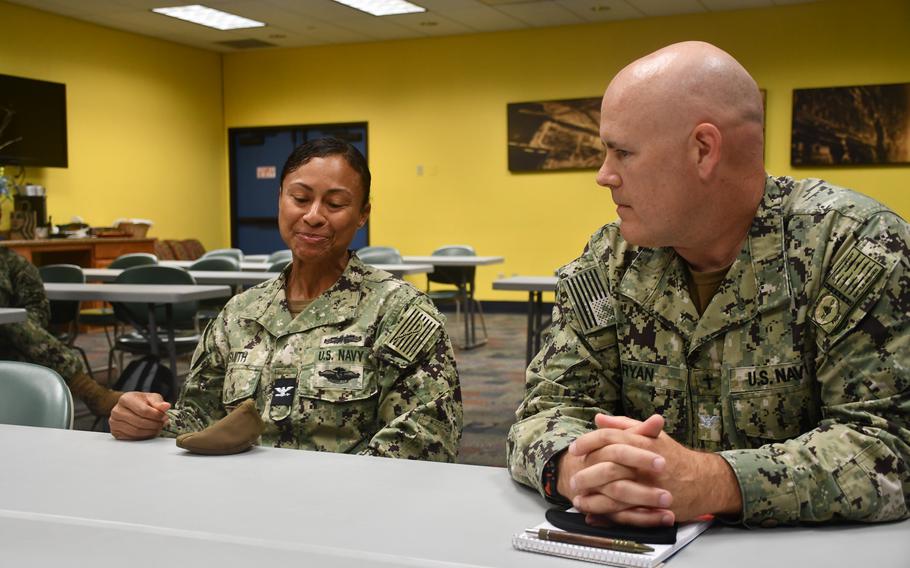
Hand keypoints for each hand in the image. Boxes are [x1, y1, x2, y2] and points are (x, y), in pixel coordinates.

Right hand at [109, 392, 170, 439]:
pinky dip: (143, 437)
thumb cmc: (142, 402)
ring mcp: (114, 422)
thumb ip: (159, 403)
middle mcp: (116, 411)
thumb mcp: (152, 398)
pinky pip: (132, 438)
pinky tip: (149, 432)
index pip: (143, 411)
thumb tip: (166, 406)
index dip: (156, 416)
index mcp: (125, 399)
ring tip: (157, 428)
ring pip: (136, 432)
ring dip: (150, 432)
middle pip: (140, 422)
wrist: (130, 407)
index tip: (164, 417)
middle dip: (154, 425)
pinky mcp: (115, 432)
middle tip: (162, 424)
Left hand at [568, 414, 741, 524]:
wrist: (704, 481)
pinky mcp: (654, 506)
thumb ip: (624, 425)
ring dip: (593, 497)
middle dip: (587, 474)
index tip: (574, 449)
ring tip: (578, 498)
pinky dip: (607, 514)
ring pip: (615, 492)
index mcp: (643, 442)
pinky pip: (625, 512)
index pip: (608, 438)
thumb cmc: (674, 456)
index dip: (587, 442)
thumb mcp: (652, 435)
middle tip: (574, 478)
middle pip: (608, 466)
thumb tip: (599, 418)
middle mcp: (645, 463)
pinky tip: (593, 513)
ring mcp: (650, 486)